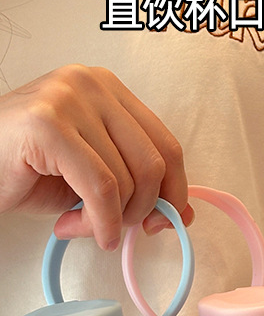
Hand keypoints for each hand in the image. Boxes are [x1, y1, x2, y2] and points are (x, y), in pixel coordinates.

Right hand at [0, 64, 190, 249]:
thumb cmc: (28, 168)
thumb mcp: (94, 176)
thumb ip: (137, 185)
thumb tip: (183, 214)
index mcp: (109, 90)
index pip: (167, 145)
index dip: (173, 191)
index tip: (162, 220)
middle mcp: (92, 85)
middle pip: (154, 163)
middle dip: (141, 210)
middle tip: (114, 228)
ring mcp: (69, 99)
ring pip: (126, 180)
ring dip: (109, 221)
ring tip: (79, 225)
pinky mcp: (49, 124)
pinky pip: (100, 188)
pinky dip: (100, 222)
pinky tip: (79, 230)